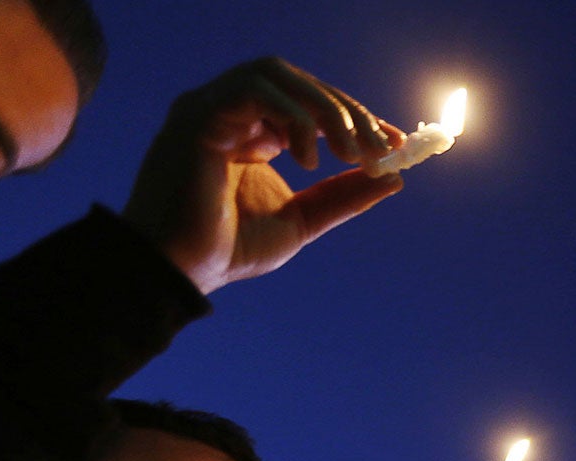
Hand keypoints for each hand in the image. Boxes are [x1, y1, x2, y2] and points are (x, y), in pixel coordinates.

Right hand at [122, 57, 404, 294]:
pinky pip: (253, 89)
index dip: (355, 116)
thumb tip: (395, 178)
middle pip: (298, 82)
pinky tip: (309, 159)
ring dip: (323, 106)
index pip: (308, 103)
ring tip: (347, 151)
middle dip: (347, 111)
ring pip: (276, 74)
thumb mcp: (302, 222)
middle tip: (379, 147)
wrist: (180, 271)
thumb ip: (342, 197)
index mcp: (252, 132)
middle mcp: (230, 112)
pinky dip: (292, 116)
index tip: (394, 142)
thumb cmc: (228, 249)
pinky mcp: (197, 115)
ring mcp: (211, 108)